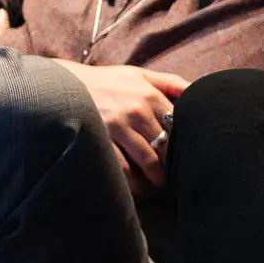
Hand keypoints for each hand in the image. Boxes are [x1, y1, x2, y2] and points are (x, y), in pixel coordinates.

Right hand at [74, 61, 190, 187]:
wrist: (65, 84)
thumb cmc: (107, 82)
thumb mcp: (139, 75)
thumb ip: (170, 82)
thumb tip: (198, 90)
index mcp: (150, 94)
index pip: (178, 124)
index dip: (183, 141)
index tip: (187, 153)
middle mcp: (137, 110)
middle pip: (165, 144)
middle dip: (171, 161)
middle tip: (177, 175)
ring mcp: (118, 126)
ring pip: (148, 159)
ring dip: (156, 176)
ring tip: (160, 185)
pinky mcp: (100, 139)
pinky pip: (122, 167)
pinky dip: (132, 180)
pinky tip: (138, 188)